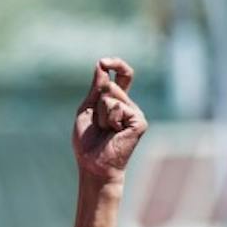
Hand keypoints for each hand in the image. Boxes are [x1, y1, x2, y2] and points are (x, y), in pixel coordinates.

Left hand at [72, 58, 146, 181]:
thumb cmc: (87, 142)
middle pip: (110, 85)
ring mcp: (135, 112)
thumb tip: (101, 67)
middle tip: (98, 125)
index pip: (121, 77)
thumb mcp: (87, 111)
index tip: (103, 62)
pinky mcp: (139, 121)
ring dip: (101, 114)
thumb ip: (95, 90)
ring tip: (105, 130)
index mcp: (116, 102)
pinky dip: (109, 119)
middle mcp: (128, 105)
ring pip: (112, 96)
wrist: (93, 164)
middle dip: (97, 103)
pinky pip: (118, 107)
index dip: (115, 65)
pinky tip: (113, 133)